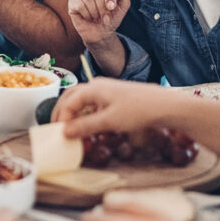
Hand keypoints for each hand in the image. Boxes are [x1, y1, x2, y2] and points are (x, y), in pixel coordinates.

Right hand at [51, 78, 179, 138]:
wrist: (164, 105)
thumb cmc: (137, 110)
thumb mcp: (109, 121)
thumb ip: (85, 126)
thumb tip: (64, 132)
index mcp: (93, 88)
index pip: (68, 102)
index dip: (61, 118)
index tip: (59, 135)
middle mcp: (97, 86)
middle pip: (71, 97)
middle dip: (62, 112)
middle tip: (56, 129)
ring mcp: (106, 91)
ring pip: (82, 101)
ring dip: (74, 114)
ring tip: (70, 130)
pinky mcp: (114, 98)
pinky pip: (93, 105)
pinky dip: (86, 115)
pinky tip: (88, 127)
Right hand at [67, 0, 130, 46]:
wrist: (102, 33)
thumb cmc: (112, 18)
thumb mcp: (124, 5)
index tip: (112, 7)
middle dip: (102, 6)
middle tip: (104, 15)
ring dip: (95, 11)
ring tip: (96, 17)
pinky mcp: (73, 1)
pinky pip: (79, 4)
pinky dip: (86, 14)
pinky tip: (88, 17)